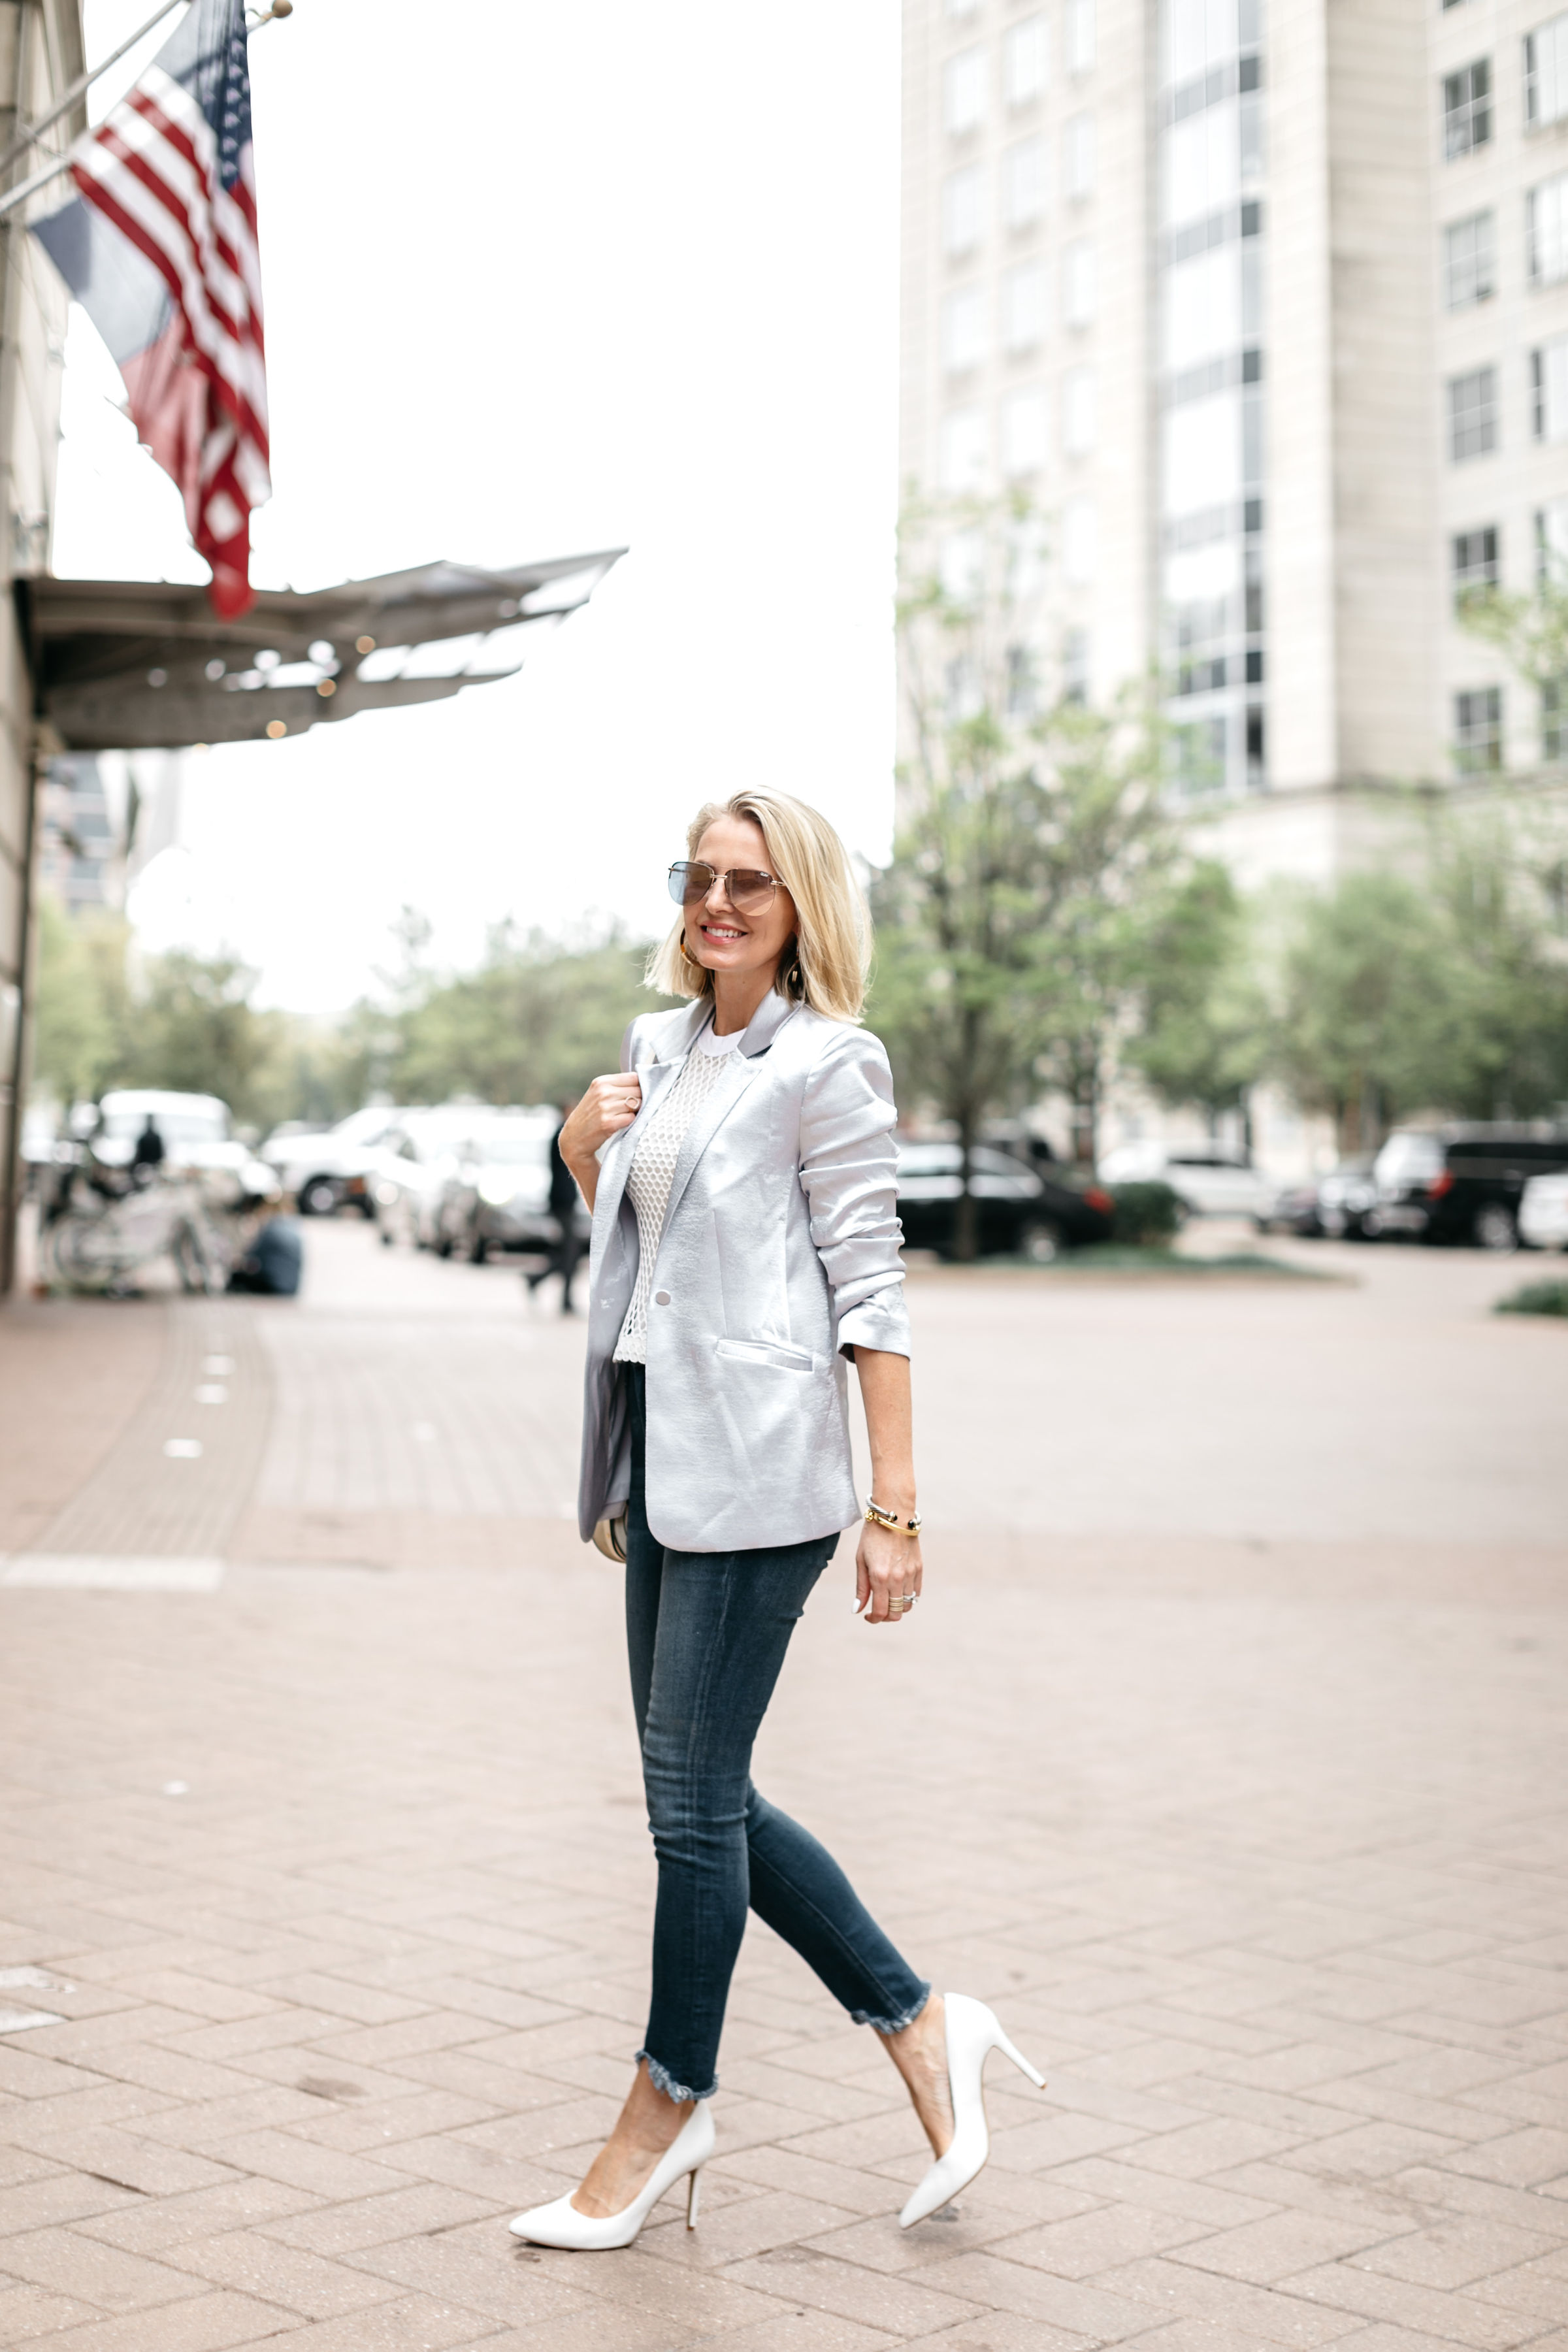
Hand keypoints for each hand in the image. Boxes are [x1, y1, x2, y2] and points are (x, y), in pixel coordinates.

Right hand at [560, 1074, 642, 1209]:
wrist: (574, 1138)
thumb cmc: (591, 1115)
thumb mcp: (598, 1094)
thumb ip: (618, 1086)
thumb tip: (645, 1083)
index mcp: (602, 1082)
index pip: (634, 1077)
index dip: (640, 1086)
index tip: (638, 1094)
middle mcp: (603, 1092)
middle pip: (638, 1091)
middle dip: (640, 1099)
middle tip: (632, 1108)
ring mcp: (605, 1108)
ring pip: (637, 1104)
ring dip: (636, 1112)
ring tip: (625, 1116)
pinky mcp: (609, 1123)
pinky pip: (632, 1118)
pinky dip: (631, 1122)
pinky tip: (621, 1124)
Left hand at [854, 1518, 922, 1626]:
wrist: (894, 1515)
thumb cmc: (872, 1536)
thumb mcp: (861, 1561)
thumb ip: (861, 1587)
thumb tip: (857, 1610)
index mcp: (880, 1577)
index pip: (881, 1612)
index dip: (874, 1619)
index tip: (868, 1616)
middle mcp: (897, 1578)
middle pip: (896, 1613)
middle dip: (885, 1617)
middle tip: (877, 1610)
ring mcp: (911, 1574)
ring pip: (907, 1605)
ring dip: (897, 1608)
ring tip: (887, 1599)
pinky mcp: (919, 1568)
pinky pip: (916, 1593)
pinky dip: (907, 1597)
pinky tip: (898, 1589)